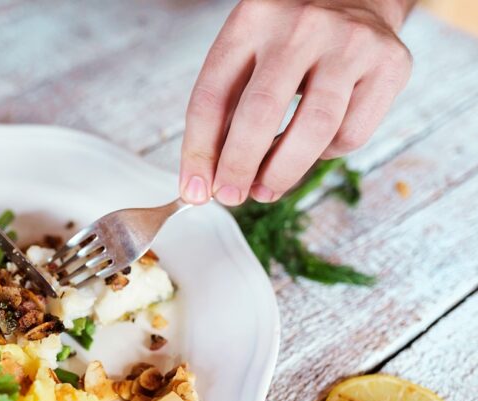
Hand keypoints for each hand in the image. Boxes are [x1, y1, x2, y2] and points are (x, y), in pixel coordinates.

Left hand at [179, 0, 412, 204]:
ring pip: (313, 130)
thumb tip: (208, 182)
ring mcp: (350, 42)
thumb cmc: (290, 38)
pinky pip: (351, 133)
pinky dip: (326, 155)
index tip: (194, 190)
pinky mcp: (390, 64)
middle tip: (230, 196)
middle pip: (260, 114)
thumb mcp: (247, 54)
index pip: (212, 97)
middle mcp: (301, 25)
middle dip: (238, 167)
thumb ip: (225, 111)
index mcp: (252, 19)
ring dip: (282, 173)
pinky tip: (314, 146)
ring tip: (265, 189)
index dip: (198, 153)